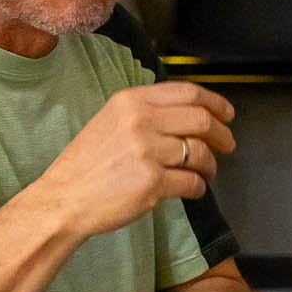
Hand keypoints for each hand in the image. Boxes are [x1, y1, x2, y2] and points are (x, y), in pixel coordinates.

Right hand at [34, 82, 235, 240]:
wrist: (64, 199)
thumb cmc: (87, 164)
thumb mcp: (111, 121)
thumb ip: (148, 112)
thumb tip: (193, 114)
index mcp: (131, 101)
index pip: (188, 92)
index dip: (215, 103)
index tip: (227, 114)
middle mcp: (140, 122)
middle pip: (201, 120)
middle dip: (222, 134)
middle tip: (228, 144)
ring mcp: (147, 152)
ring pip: (200, 153)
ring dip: (210, 165)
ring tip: (207, 172)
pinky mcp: (152, 183)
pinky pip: (191, 182)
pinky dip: (198, 187)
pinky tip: (193, 189)